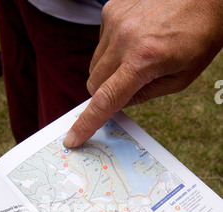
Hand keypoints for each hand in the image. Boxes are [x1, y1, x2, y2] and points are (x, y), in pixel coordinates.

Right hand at [63, 0, 222, 147]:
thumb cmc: (199, 36)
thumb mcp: (179, 79)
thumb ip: (144, 95)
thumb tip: (117, 103)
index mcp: (143, 60)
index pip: (105, 100)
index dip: (87, 123)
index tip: (72, 139)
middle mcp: (123, 39)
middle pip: (94, 84)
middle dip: (105, 94)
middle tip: (127, 88)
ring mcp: (115, 21)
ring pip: (95, 64)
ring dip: (109, 71)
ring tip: (138, 58)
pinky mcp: (112, 9)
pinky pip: (101, 42)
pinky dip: (113, 49)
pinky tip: (135, 40)